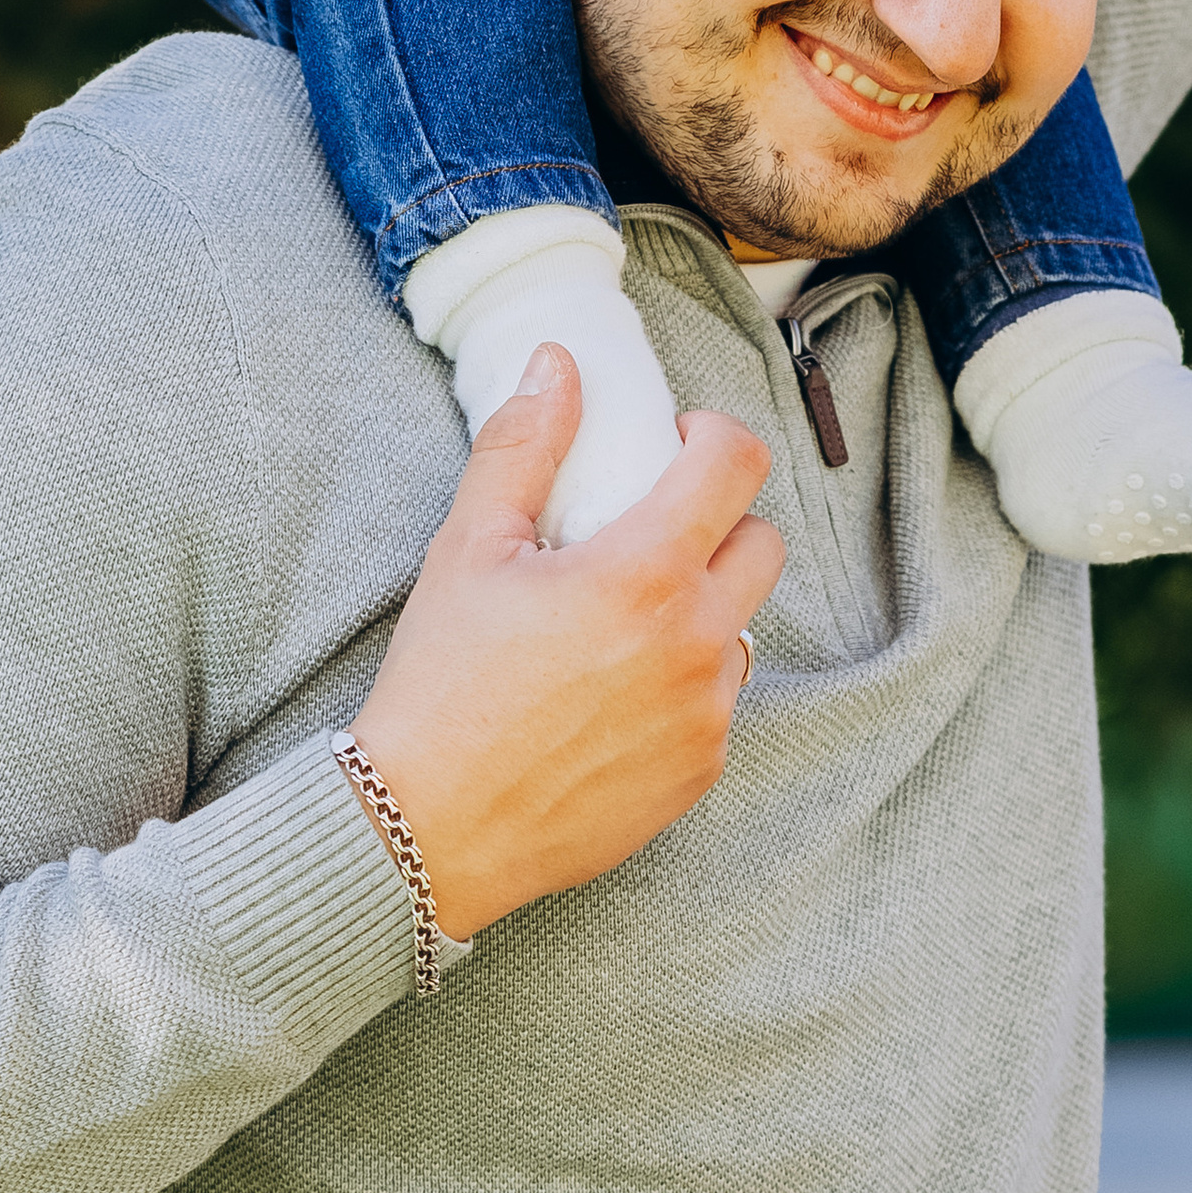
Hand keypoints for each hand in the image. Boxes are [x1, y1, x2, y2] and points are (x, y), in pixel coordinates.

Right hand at [351, 345, 784, 940]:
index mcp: (645, 573)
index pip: (737, 466)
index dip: (712, 437)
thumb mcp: (469, 548)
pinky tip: (611, 694)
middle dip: (718, 523)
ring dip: (700, 609)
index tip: (675, 445)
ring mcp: (706, 714)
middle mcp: (695, 643)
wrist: (428, 829)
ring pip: (741, 628)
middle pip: (763, 545)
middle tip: (649, 532)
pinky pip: (718, 702)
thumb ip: (523, 445)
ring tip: (621, 623)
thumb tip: (559, 363)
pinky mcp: (700, 771)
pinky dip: (682, 684)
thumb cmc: (442, 682)